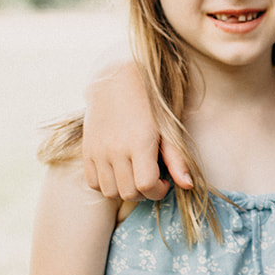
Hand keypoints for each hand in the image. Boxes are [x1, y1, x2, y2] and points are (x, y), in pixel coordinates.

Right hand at [82, 61, 192, 201]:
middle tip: (152, 179)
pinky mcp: (87, 151)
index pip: (146, 186)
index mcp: (139, 143)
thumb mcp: (168, 129)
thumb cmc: (150, 103)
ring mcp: (98, 151)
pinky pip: (93, 183)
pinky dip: (106, 185)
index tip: (164, 182)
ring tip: (135, 176)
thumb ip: (177, 159)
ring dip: (125, 191)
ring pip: (110, 192)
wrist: (116, 81)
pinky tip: (119, 173)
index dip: (158, 191)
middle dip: (145, 193)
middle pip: (129, 193)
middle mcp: (116, 149)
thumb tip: (188, 185)